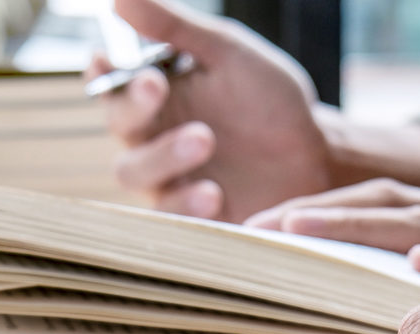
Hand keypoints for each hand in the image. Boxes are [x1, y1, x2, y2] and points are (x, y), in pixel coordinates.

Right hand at [90, 0, 332, 221]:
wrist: (318, 156)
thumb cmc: (269, 100)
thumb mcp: (229, 54)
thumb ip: (176, 29)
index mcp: (156, 97)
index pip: (110, 84)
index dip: (102, 73)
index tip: (104, 58)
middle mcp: (153, 138)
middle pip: (119, 128)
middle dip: (134, 106)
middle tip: (159, 86)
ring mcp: (169, 180)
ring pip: (136, 174)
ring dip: (163, 155)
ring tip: (204, 138)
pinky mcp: (191, 218)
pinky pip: (171, 218)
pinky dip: (186, 206)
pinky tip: (214, 193)